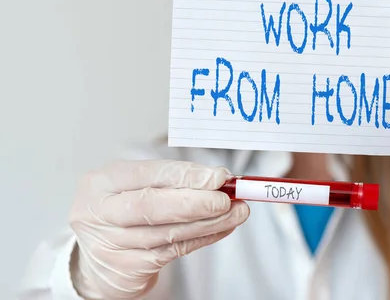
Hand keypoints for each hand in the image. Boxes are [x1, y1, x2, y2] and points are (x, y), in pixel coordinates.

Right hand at [69, 160, 248, 298]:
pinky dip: (204, 237)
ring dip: (210, 222)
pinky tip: (221, 228)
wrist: (98, 258)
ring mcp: (111, 244)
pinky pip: (175, 251)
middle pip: (152, 206)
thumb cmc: (122, 211)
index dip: (185, 175)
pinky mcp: (128, 269)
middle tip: (226, 199)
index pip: (146, 174)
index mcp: (100, 183)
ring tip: (236, 212)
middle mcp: (99, 213)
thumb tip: (219, 178)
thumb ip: (173, 179)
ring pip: (169, 232)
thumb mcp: (136, 186)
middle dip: (196, 202)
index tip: (217, 176)